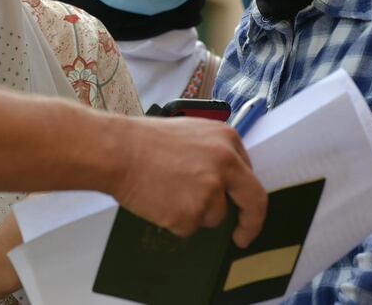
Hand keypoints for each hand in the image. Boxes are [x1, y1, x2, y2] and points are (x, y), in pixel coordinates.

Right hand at [113, 116, 266, 247]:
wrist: (118, 151)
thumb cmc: (145, 141)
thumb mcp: (191, 134)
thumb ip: (214, 156)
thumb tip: (225, 184)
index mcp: (227, 139)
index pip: (250, 175)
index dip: (246, 196)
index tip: (245, 210)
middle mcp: (226, 164)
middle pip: (253, 202)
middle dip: (250, 224)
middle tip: (242, 237)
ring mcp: (211, 190)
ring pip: (213, 217)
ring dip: (194, 213)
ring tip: (167, 192)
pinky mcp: (192, 213)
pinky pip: (189, 227)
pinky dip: (175, 220)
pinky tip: (160, 199)